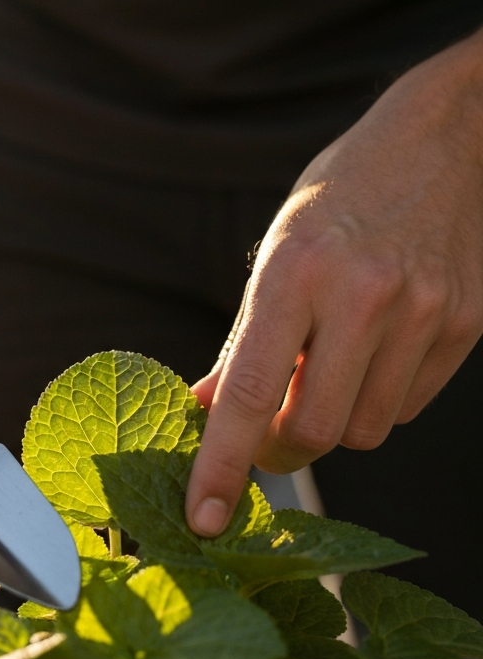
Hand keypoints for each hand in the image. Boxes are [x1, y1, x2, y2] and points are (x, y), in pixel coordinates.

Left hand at [186, 30, 482, 535]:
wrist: (445, 140)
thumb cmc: (339, 199)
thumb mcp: (274, 255)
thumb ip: (243, 342)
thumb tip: (203, 411)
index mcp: (295, 272)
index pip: (246, 394)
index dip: (219, 466)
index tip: (201, 518)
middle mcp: (362, 295)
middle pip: (311, 431)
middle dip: (278, 448)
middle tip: (264, 430)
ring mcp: (424, 312)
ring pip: (363, 430)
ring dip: (330, 422)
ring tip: (325, 370)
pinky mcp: (465, 325)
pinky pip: (406, 406)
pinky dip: (375, 401)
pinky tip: (371, 355)